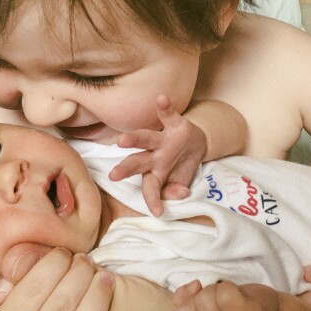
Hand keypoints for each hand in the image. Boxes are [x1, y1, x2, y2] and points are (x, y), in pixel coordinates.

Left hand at [109, 94, 206, 216]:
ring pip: (146, 138)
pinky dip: (165, 107)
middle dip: (126, 169)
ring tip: (122, 140)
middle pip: (137, 162)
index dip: (153, 199)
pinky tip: (161, 99)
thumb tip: (182, 193)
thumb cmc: (181, 165)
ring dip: (135, 139)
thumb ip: (177, 189)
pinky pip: (169, 114)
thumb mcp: (181, 181)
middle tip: (113, 175)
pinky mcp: (175, 124)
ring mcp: (162, 140)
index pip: (150, 187)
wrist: (197, 143)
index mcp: (155, 172)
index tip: (157, 212)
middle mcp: (154, 156)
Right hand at [162, 280, 280, 310]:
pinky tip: (238, 295)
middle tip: (215, 302)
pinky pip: (225, 293)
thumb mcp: (198, 310)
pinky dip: (229, 287)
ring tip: (228, 299)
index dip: (182, 309)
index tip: (198, 307)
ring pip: (204, 300)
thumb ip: (182, 301)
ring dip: (214, 291)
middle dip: (197, 298)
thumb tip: (192, 288)